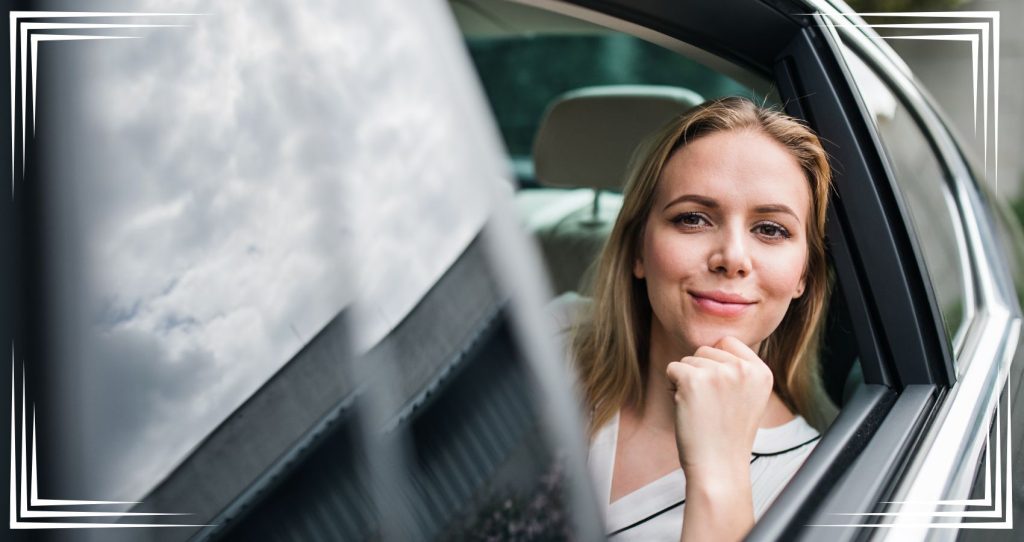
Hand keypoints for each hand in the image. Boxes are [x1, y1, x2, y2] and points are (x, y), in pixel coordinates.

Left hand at [665, 336, 773, 480]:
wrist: (718, 468)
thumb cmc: (727, 435)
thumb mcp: (747, 397)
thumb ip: (737, 370)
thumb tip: (711, 345)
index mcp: (762, 372)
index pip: (729, 342)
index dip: (716, 363)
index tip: (720, 392)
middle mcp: (744, 369)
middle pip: (706, 350)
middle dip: (700, 372)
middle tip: (709, 405)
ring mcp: (719, 373)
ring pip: (688, 360)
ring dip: (686, 381)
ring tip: (700, 409)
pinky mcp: (694, 380)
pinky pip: (672, 368)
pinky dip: (672, 386)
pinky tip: (686, 408)